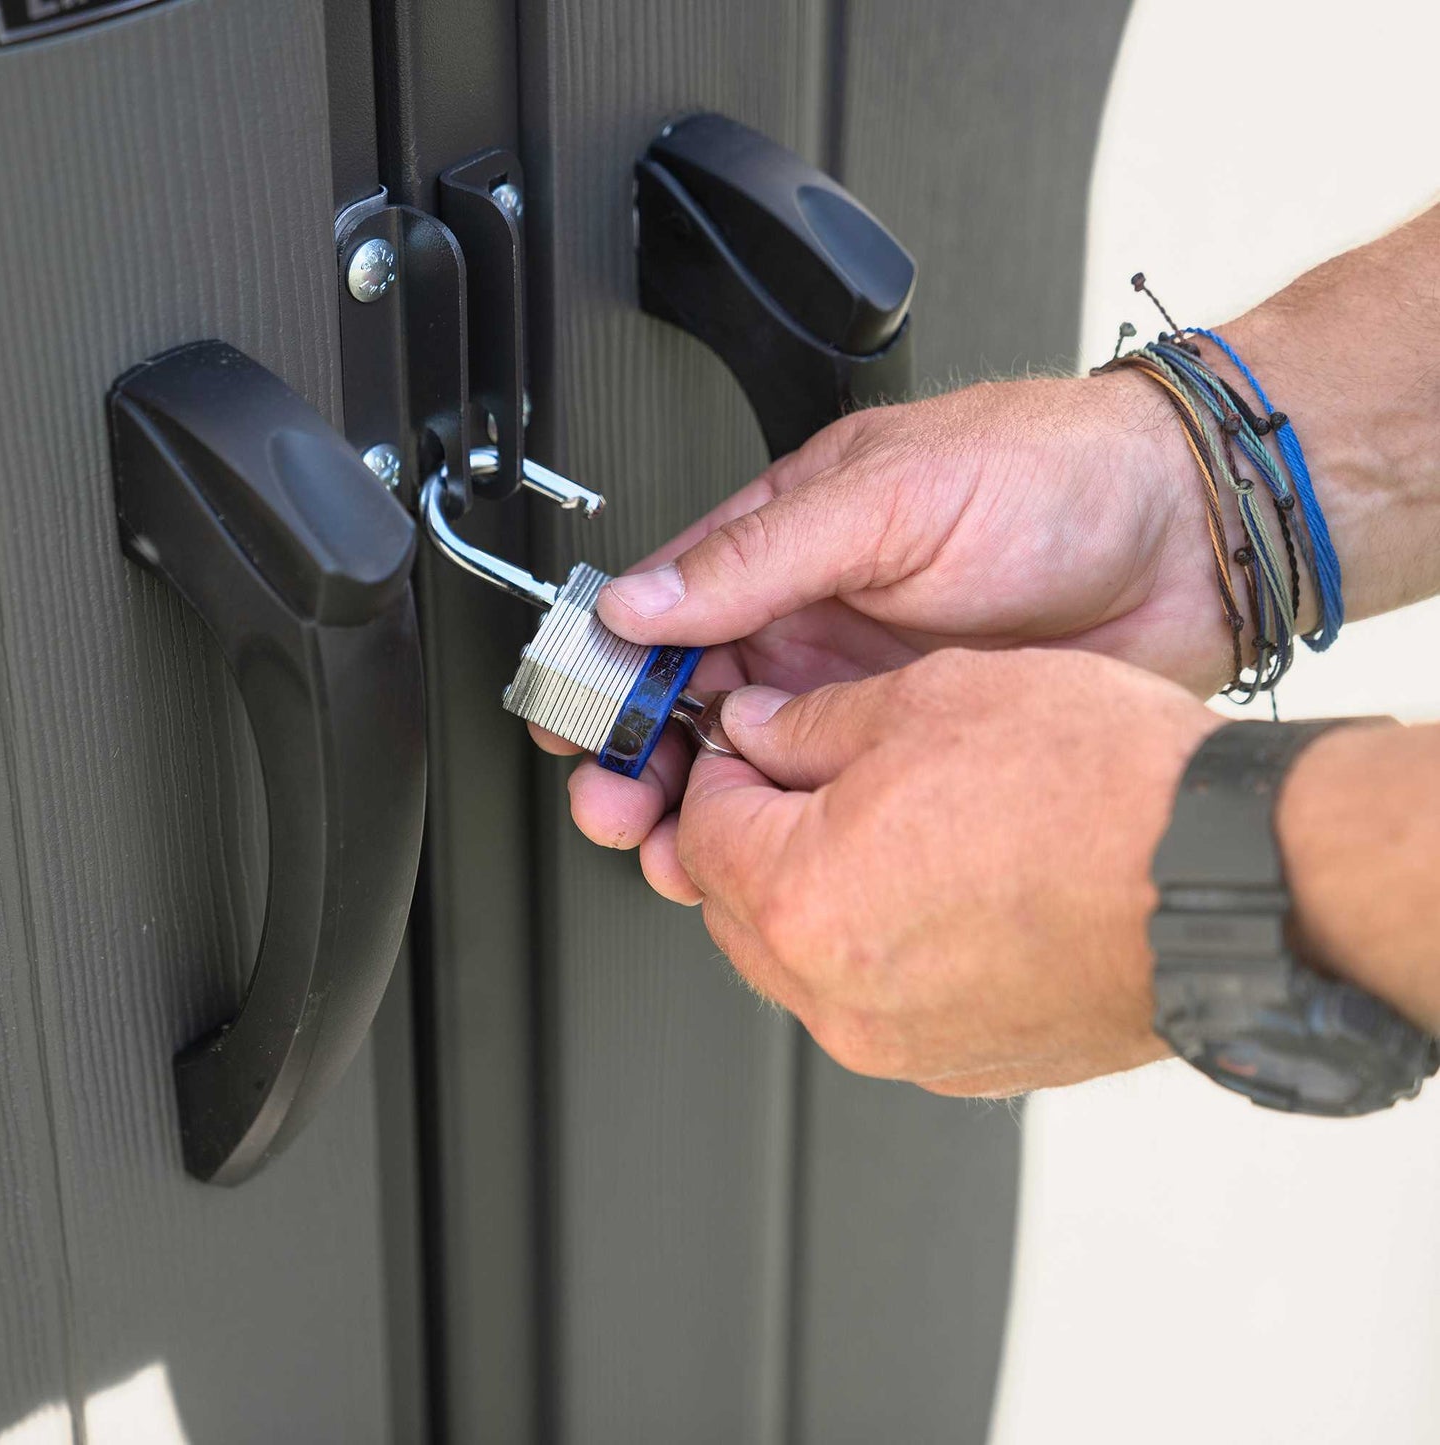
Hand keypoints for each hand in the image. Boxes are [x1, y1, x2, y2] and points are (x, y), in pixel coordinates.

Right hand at [542, 370, 1229, 857]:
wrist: (1191, 538)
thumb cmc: (1054, 477)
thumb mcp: (889, 497)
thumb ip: (757, 555)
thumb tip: (641, 601)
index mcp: (786, 543)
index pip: (662, 612)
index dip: (607, 669)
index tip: (573, 721)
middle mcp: (810, 619)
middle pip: (687, 702)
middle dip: (638, 757)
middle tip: (618, 806)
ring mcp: (858, 689)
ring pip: (745, 762)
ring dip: (698, 808)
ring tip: (671, 850)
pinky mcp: (912, 746)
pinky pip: (822, 796)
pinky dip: (781, 831)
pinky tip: (759, 856)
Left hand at [651, 647, 1220, 1095]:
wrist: (1230, 876)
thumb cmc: (1100, 789)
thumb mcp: (929, 701)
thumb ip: (811, 724)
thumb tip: (758, 733)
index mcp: (805, 898)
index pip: (697, 832)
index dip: (718, 773)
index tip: (747, 746)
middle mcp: (839, 995)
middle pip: (735, 907)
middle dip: (752, 838)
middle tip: (803, 780)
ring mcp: (900, 1045)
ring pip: (801, 963)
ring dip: (811, 895)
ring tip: (881, 827)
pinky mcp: (959, 1066)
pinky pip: (874, 1004)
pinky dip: (876, 949)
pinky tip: (935, 888)